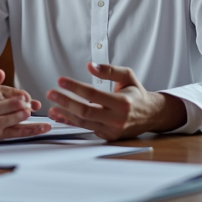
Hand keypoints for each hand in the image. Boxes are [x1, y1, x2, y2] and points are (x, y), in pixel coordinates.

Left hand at [45, 63, 187, 140]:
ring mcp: (112, 130)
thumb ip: (109, 70)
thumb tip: (90, 66)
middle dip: (66, 102)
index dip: (75, 87)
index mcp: (123, 102)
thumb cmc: (137, 94)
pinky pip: (86, 129)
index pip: (93, 94)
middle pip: (86, 111)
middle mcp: (117, 119)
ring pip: (84, 123)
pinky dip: (72, 123)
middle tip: (51, 93)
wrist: (151, 115)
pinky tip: (60, 116)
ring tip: (51, 107)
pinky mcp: (108, 136)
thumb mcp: (128, 76)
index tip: (60, 80)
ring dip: (65, 115)